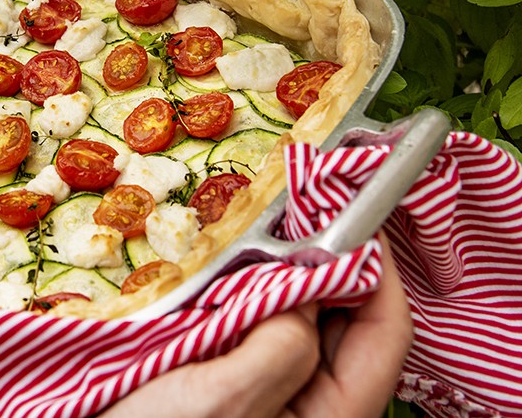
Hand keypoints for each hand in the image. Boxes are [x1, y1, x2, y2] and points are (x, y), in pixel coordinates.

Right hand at [99, 238, 410, 417]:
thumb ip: (280, 345)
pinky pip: (266, 328)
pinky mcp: (243, 381)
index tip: (352, 211)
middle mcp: (314, 407)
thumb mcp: (221, 399)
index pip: (384, 332)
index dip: (376, 266)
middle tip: (304, 206)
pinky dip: (257, 290)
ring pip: (306, 320)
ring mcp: (279, 394)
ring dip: (290, 272)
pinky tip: (235, 268)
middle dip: (331, 260)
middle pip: (350, 321)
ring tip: (269, 229)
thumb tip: (307, 285)